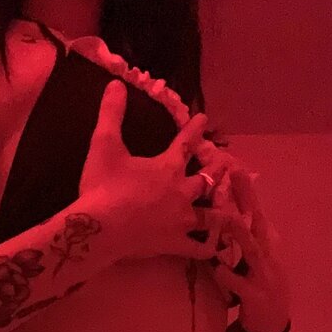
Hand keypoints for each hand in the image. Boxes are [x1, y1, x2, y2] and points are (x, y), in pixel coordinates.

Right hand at [80, 80, 222, 261]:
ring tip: (229, 212)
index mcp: (167, 166)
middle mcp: (181, 191)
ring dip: (219, 211)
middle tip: (227, 167)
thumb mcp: (104, 145)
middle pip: (205, 180)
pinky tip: (216, 248)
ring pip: (210, 215)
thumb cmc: (103, 186)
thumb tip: (115, 83)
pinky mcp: (175, 243)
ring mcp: (181, 220)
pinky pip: (198, 247)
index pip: (186, 142)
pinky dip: (208, 247)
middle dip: (216, 171)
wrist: (101, 226)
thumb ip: (111, 114)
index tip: (205, 119)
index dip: (195, 129)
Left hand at [192, 145, 292, 329]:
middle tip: (235, 174)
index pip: (255, 212)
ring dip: (239, 233)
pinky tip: (217, 268)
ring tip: (227, 217)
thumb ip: (241, 238)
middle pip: (256, 221)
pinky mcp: (255, 296)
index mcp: (264, 244)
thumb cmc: (257, 286)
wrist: (271, 324)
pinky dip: (229, 276)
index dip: (246, 190)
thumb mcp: (253, 258)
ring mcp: (263, 275)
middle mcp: (267, 254)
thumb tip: (226, 213)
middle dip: (247, 198)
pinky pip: (240, 284)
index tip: (235, 166)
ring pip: (251, 250)